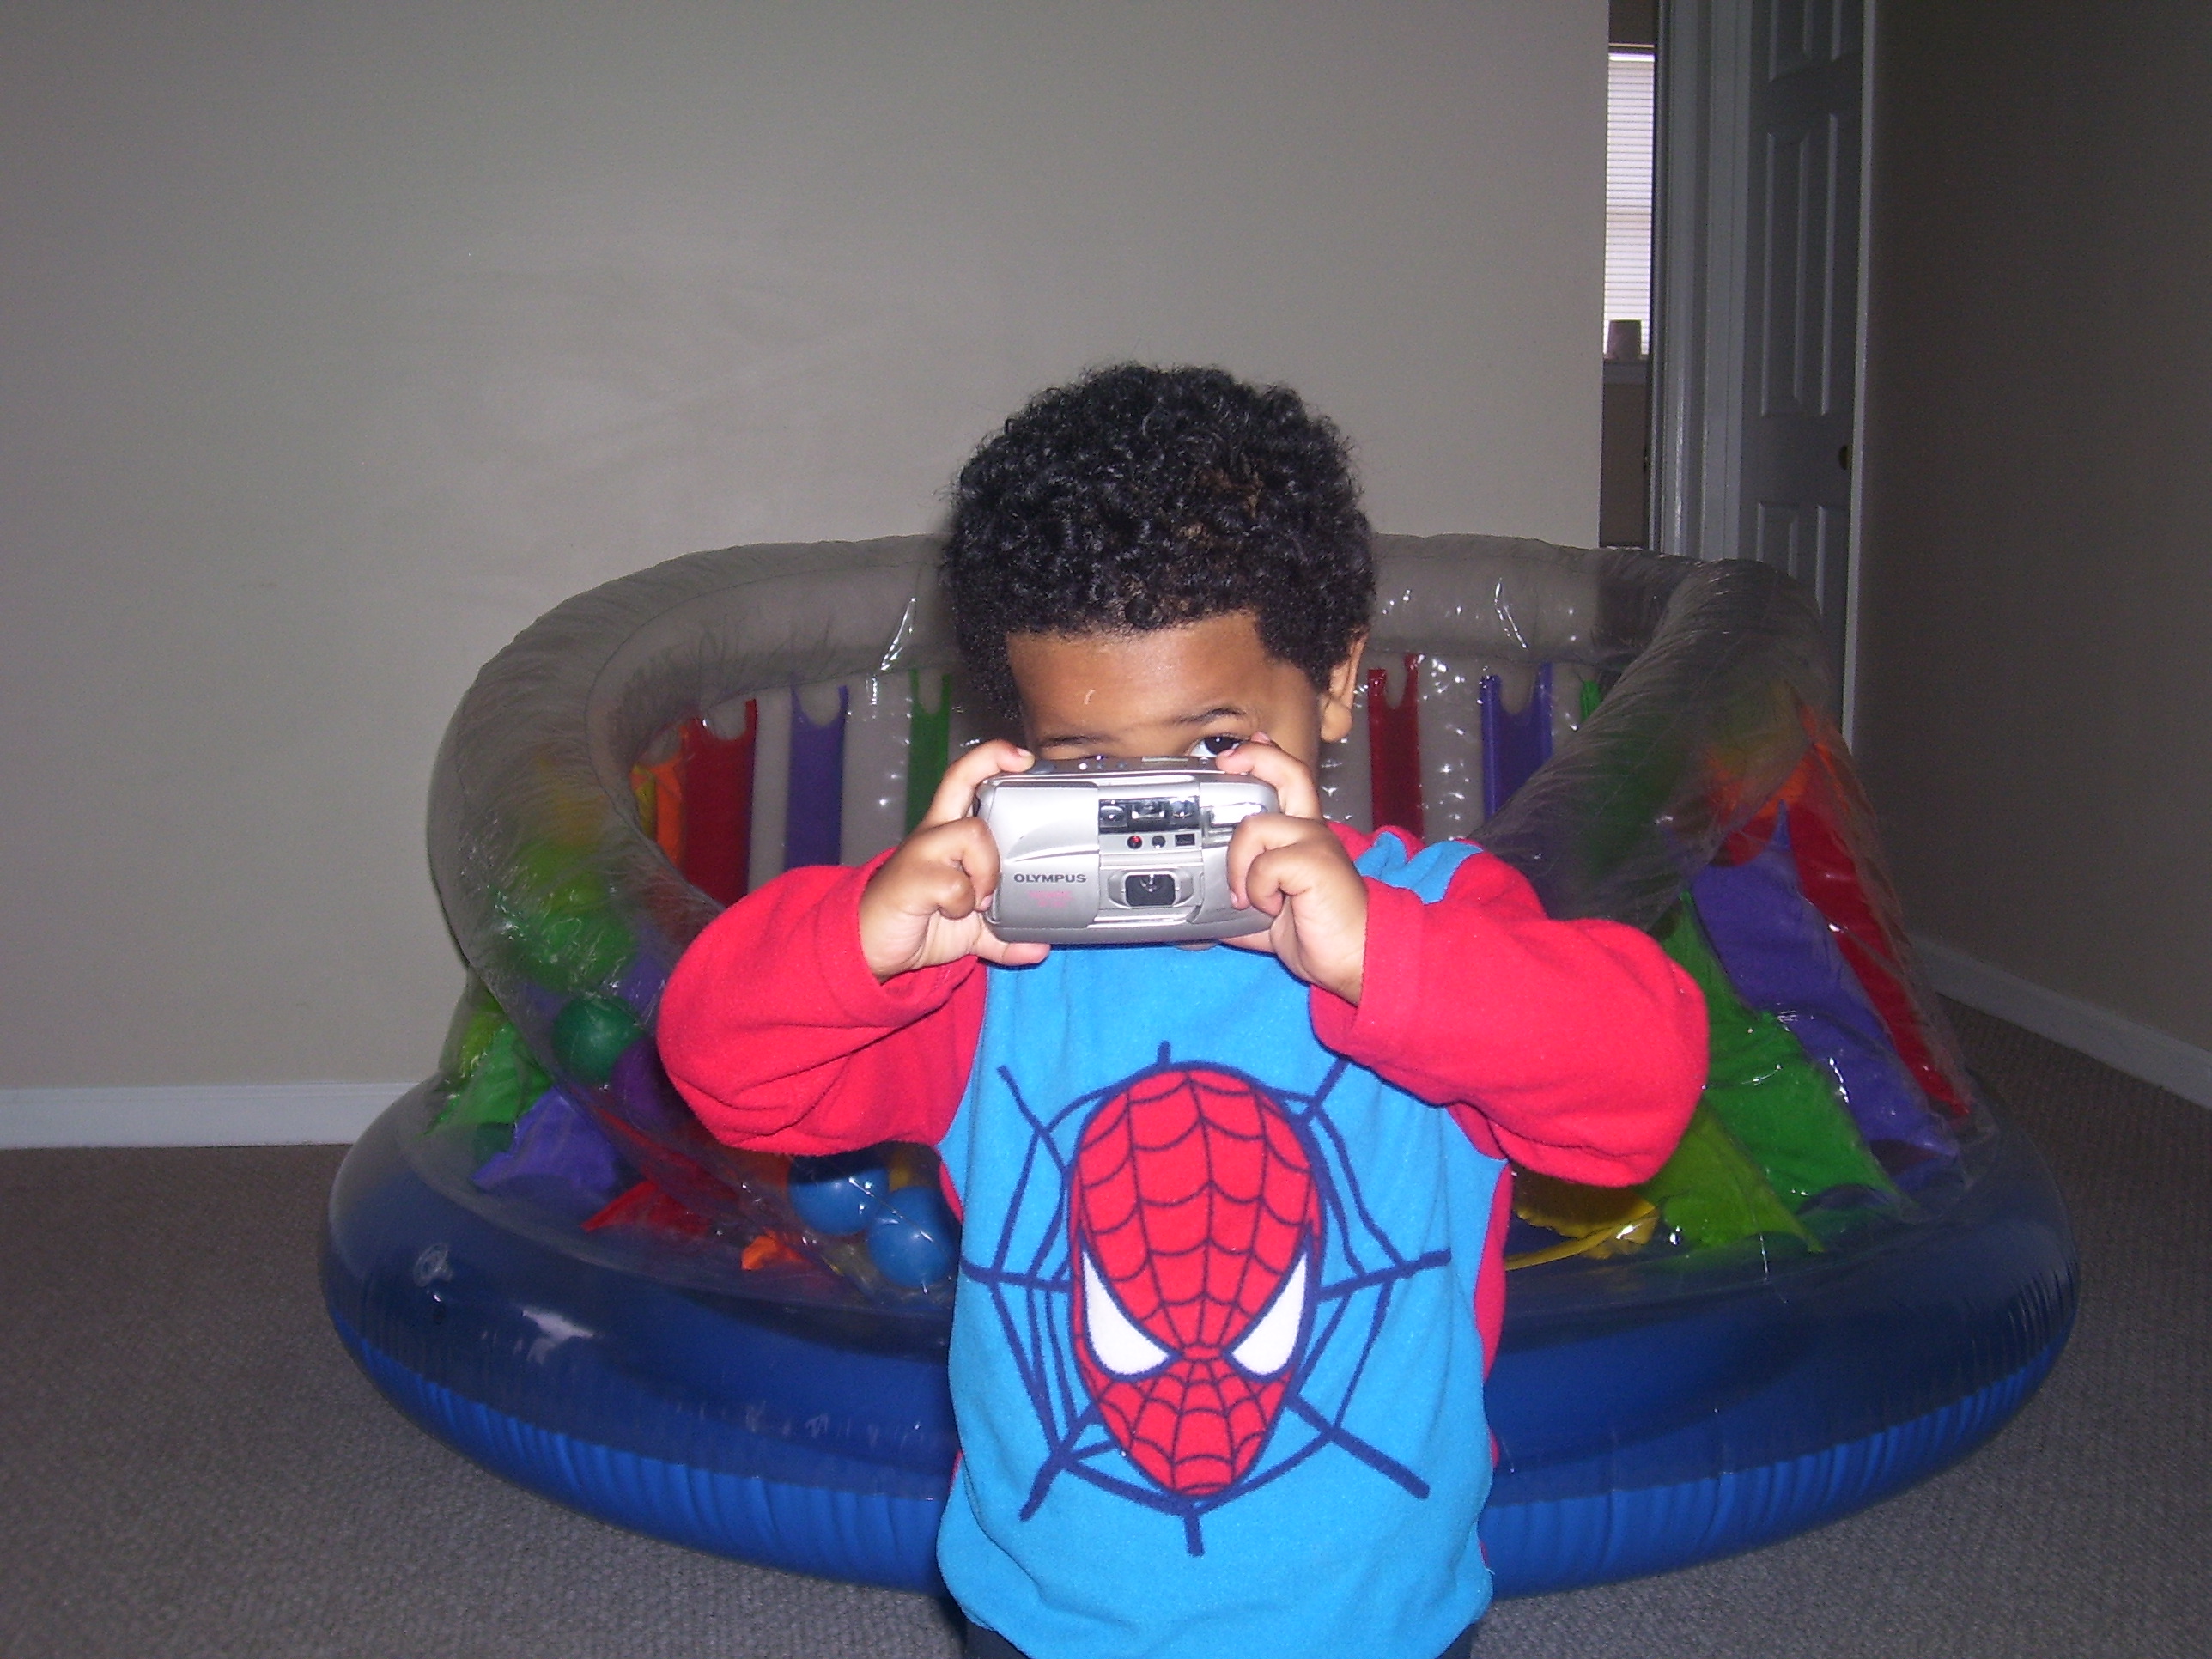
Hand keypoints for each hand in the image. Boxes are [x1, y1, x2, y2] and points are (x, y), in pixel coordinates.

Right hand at [857, 740, 1049, 979]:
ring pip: (973, 834)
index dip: (992, 759)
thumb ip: (1005, 932)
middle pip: (960, 781)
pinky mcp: (912, 878)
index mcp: (948, 835)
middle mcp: (934, 834)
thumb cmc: (920, 922)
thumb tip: (1040, 947)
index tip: (1024, 758)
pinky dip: (964, 904)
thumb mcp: (971, 929)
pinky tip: (954, 912)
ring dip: (987, 872)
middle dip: (994, 781)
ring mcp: (921, 852)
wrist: (871, 947)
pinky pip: (955, 884)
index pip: (965, 779)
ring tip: (980, 900)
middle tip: (1016, 802)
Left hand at [1215, 736, 1367, 1003]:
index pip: (1286, 782)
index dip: (1263, 759)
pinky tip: (1272, 908)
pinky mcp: (1316, 862)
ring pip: (1254, 828)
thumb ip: (1239, 910)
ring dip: (1238, 866)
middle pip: (1289, 772)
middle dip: (1254, 757)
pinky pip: (1265, 864)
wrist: (1358, 957)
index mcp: (1301, 836)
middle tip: (1226, 764)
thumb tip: (1201, 922)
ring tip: (1247, 898)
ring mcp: (1316, 843)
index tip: (1234, 755)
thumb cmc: (1322, 934)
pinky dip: (1256, 890)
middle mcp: (1311, 831)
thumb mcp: (1268, 919)